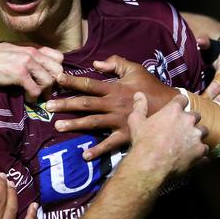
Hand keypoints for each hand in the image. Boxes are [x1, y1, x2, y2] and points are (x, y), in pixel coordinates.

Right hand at [0, 43, 63, 102]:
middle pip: (58, 70)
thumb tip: (42, 69)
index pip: (59, 57)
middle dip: (54, 83)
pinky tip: (28, 99)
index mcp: (33, 48)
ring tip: (35, 95)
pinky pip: (35, 90)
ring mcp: (26, 63)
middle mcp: (33, 53)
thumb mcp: (16, 51)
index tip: (50, 79)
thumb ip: (30, 57)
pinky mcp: (19, 74)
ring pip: (49, 81)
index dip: (57, 70)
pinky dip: (34, 98)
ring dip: (44, 92)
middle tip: (45, 90)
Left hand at [47, 55, 175, 159]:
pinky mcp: (126, 135)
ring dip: (75, 125)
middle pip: (85, 104)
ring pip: (93, 123)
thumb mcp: (135, 69)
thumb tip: (95, 63)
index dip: (73, 81)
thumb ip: (115, 64)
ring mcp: (118, 121)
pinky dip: (97, 150)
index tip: (57, 78)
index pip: (89, 84)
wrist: (170, 107)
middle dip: (66, 104)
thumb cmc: (151, 86)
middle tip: (49, 106)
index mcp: (114, 88)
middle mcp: (113, 105)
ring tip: (58, 126)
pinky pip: (109, 144)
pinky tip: (84, 155)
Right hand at [128, 92, 207, 177]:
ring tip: (189, 142)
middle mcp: (188, 120)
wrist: (151, 164)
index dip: (180, 103)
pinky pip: (205, 149)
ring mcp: (196, 136)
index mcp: (173, 110)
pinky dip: (200, 152)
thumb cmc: (143, 142)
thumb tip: (139, 94)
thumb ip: (139, 106)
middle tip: (182, 128)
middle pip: (196, 115)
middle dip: (191, 120)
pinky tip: (192, 155)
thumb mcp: (136, 121)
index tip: (178, 108)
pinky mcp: (200, 151)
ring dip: (197, 135)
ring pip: (203, 131)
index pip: (182, 99)